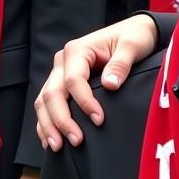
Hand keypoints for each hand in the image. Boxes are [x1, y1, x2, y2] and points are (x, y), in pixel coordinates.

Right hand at [34, 14, 157, 150]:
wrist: (134, 31)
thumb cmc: (133, 37)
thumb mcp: (131, 46)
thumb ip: (121, 64)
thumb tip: (110, 85)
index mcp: (77, 50)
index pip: (73, 81)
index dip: (84, 102)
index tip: (99, 120)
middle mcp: (63, 61)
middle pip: (52, 94)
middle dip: (61, 120)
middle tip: (76, 140)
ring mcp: (60, 73)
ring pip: (44, 101)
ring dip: (49, 125)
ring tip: (58, 146)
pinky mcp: (62, 84)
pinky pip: (47, 105)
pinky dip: (47, 122)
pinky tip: (50, 139)